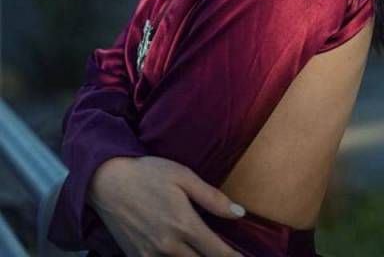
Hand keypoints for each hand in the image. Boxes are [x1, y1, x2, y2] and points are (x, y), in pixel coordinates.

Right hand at [87, 155, 245, 256]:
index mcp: (183, 224)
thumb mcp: (183, 176)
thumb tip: (239, 213)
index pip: (217, 252)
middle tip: (225, 254)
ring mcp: (150, 255)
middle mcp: (168, 246)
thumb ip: (212, 198)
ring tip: (205, 251)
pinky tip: (182, 252)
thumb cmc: (148, 173)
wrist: (107, 181)